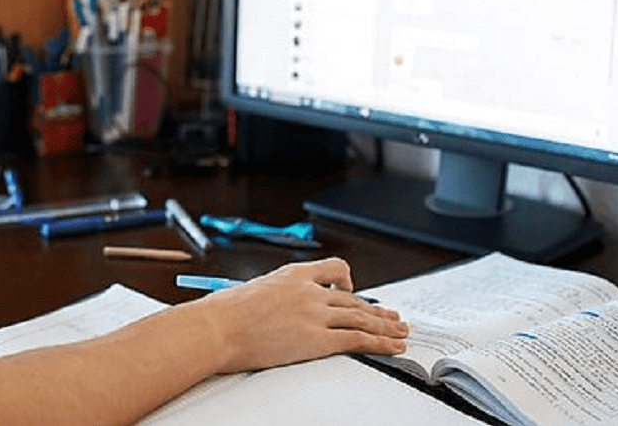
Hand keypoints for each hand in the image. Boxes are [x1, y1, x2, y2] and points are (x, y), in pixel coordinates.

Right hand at [194, 258, 408, 373]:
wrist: (216, 328)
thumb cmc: (224, 313)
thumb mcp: (253, 291)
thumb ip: (274, 295)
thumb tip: (274, 306)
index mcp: (293, 274)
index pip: (334, 270)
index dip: (348, 282)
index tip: (353, 290)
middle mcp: (309, 291)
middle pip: (353, 299)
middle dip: (376, 310)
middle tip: (392, 317)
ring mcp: (315, 314)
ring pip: (362, 317)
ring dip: (385, 327)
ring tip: (400, 333)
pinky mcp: (317, 339)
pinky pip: (358, 339)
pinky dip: (380, 343)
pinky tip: (392, 347)